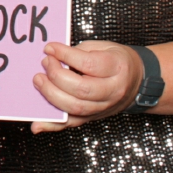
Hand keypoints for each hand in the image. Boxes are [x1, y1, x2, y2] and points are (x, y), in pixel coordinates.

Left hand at [31, 40, 145, 131]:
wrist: (136, 81)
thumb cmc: (115, 61)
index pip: (88, 64)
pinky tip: (37, 124)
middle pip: (81, 89)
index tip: (50, 48)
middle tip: (45, 63)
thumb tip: (52, 57)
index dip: (65, 55)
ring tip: (39, 80)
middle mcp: (113, 90)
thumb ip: (79, 52)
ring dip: (51, 95)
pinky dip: (52, 125)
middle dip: (56, 76)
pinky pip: (71, 124)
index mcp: (117, 67)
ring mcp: (103, 107)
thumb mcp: (102, 47)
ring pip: (75, 108)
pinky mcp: (92, 118)